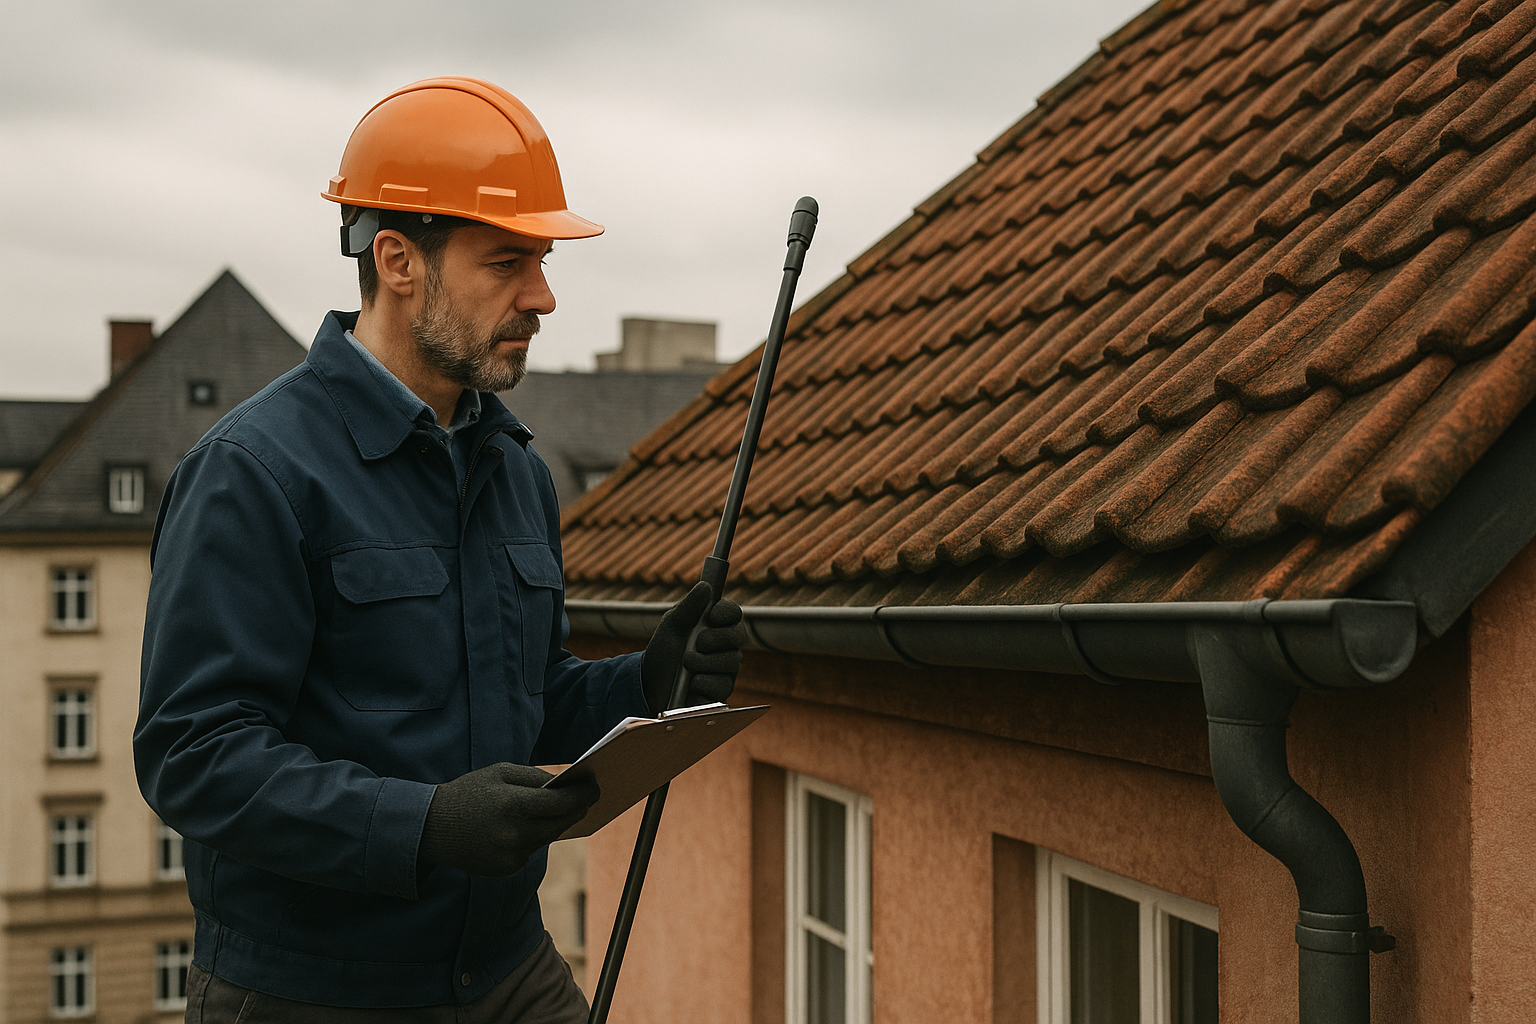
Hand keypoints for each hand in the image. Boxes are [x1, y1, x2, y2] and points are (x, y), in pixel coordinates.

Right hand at [418, 763, 598, 876]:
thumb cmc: (469, 793)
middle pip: (561, 823)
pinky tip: (532, 826)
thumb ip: (536, 778)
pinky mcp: (506, 869)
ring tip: (567, 809)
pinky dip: (535, 837)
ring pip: (548, 837)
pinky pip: (531, 850)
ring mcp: (510, 855)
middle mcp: (514, 834)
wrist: (431, 828)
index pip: (562, 802)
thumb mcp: (500, 773)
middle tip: (588, 799)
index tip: (596, 788)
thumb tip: (569, 784)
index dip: (583, 795)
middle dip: (576, 809)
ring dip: (556, 823)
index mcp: (513, 805)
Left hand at [640, 581, 747, 713]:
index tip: (711, 616)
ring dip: (704, 662)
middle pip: (739, 634)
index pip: (733, 612)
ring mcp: (726, 667)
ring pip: (730, 661)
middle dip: (716, 638)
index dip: (726, 612)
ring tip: (686, 663)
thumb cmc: (663, 651)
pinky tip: (691, 682)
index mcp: (715, 625)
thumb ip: (688, 607)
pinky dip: (703, 682)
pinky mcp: (722, 689)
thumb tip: (706, 586)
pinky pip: (722, 684)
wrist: (651, 684)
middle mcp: (726, 644)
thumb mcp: (671, 626)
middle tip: (698, 642)